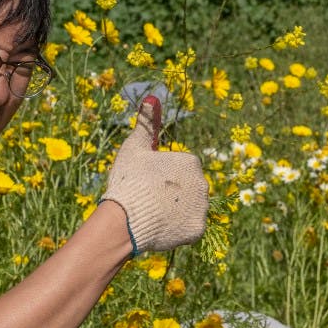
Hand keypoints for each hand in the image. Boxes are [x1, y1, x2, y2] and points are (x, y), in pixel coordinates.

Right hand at [103, 97, 208, 254]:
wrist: (125, 220)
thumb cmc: (129, 180)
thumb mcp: (135, 148)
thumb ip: (147, 123)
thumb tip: (152, 97)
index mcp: (191, 162)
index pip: (180, 169)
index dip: (162, 176)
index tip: (148, 182)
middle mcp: (203, 183)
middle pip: (188, 188)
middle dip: (172, 193)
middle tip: (150, 199)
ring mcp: (202, 208)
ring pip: (189, 208)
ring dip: (176, 211)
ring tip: (155, 214)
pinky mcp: (198, 229)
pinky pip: (189, 227)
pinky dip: (178, 228)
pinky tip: (161, 226)